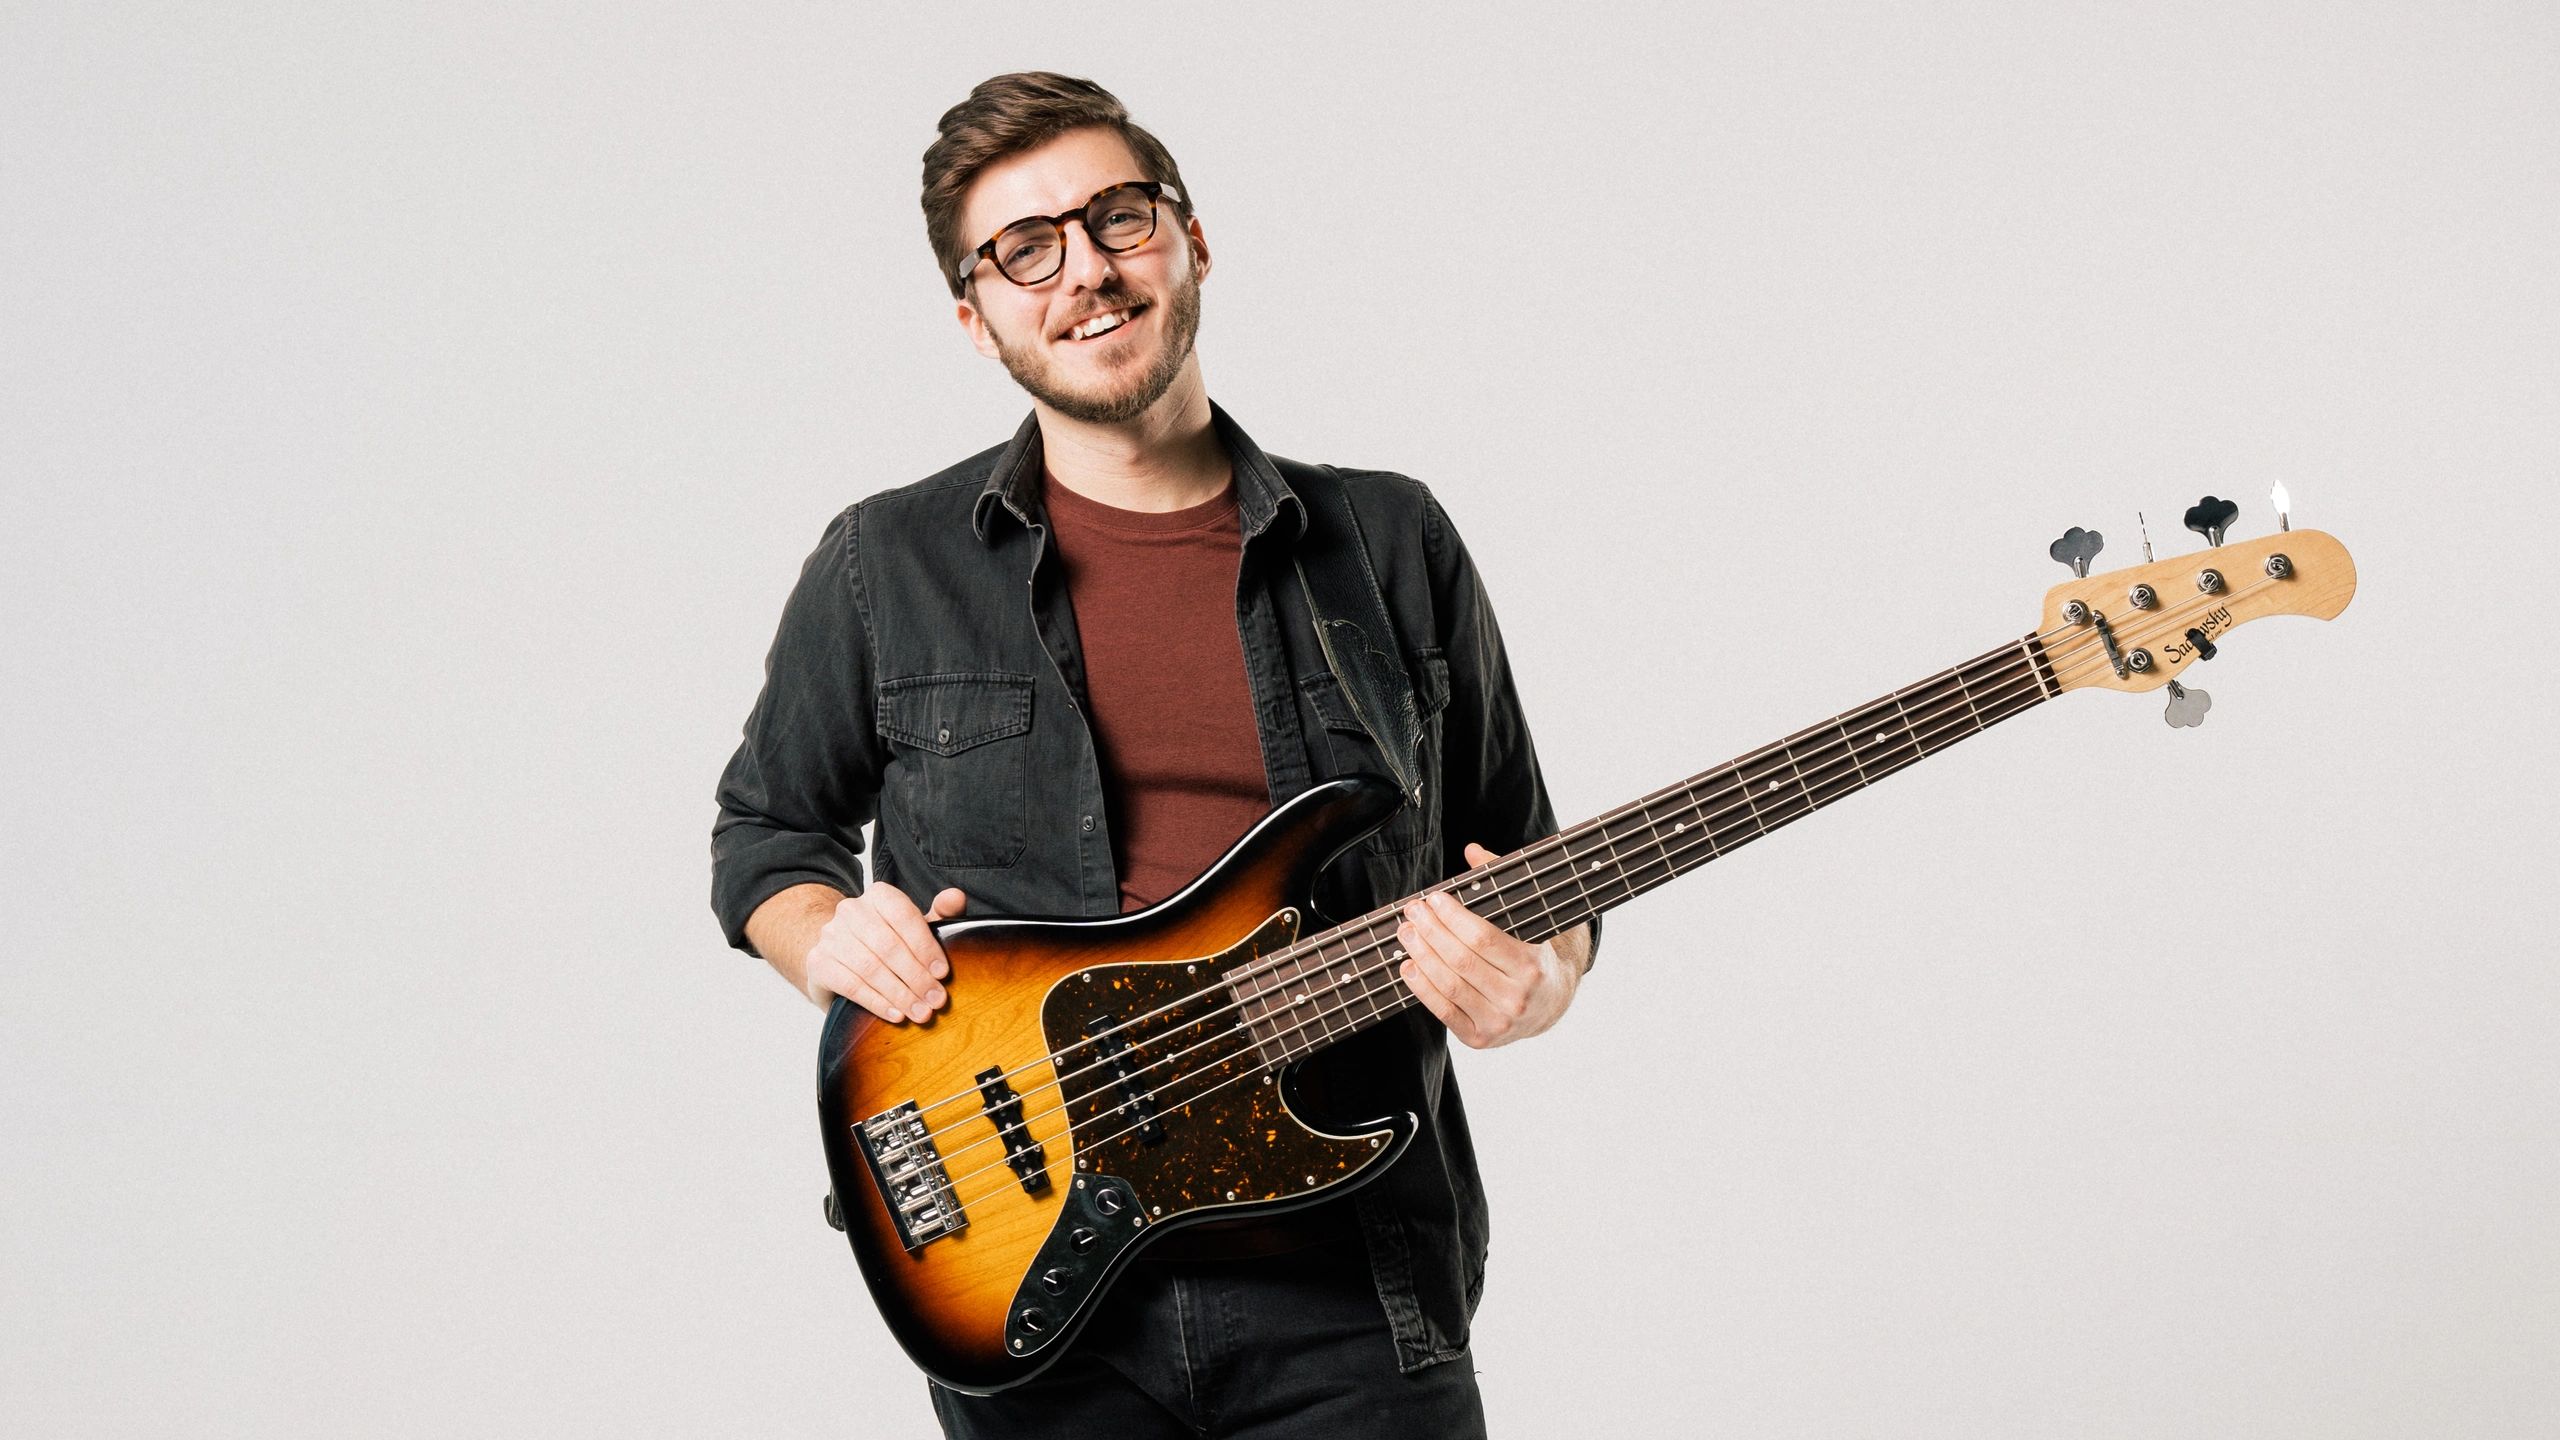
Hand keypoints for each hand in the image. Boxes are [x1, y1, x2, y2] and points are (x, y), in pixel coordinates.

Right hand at [805, 885, 967, 1021]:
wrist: (839, 957)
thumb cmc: (886, 941)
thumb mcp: (915, 927)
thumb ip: (940, 913)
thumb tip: (956, 897)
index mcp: (878, 895)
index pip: (903, 915)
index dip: (925, 946)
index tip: (942, 973)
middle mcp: (851, 910)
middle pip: (887, 945)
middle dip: (916, 977)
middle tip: (936, 1001)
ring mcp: (831, 935)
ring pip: (869, 967)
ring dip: (899, 994)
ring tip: (920, 1013)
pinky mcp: (818, 962)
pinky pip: (850, 985)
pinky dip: (876, 1002)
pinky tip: (895, 1015)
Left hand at [1396, 843, 1580, 1048]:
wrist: (1550, 1005)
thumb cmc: (1534, 954)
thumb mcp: (1527, 919)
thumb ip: (1501, 881)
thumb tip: (1472, 850)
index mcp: (1533, 965)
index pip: (1482, 938)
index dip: (1452, 917)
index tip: (1433, 899)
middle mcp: (1518, 998)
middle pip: (1461, 960)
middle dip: (1430, 932)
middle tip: (1412, 911)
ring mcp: (1499, 1023)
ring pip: (1449, 985)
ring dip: (1421, 956)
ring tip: (1406, 933)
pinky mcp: (1480, 1039)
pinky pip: (1443, 1012)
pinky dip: (1421, 988)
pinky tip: (1408, 966)